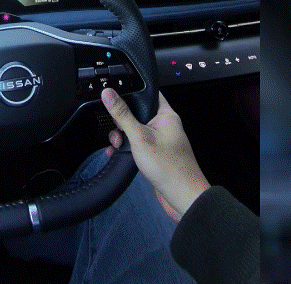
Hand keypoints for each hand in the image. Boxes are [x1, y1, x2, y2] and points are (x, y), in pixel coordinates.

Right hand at [101, 88, 208, 222]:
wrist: (181, 197)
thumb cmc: (168, 166)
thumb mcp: (139, 137)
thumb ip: (123, 114)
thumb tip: (109, 94)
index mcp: (166, 115)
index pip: (148, 94)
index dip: (131, 93)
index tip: (114, 96)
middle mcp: (164, 125)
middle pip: (137, 113)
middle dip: (122, 122)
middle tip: (119, 133)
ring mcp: (160, 140)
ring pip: (135, 130)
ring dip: (123, 138)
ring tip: (118, 147)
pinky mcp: (155, 154)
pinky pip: (137, 145)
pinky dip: (127, 148)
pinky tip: (118, 154)